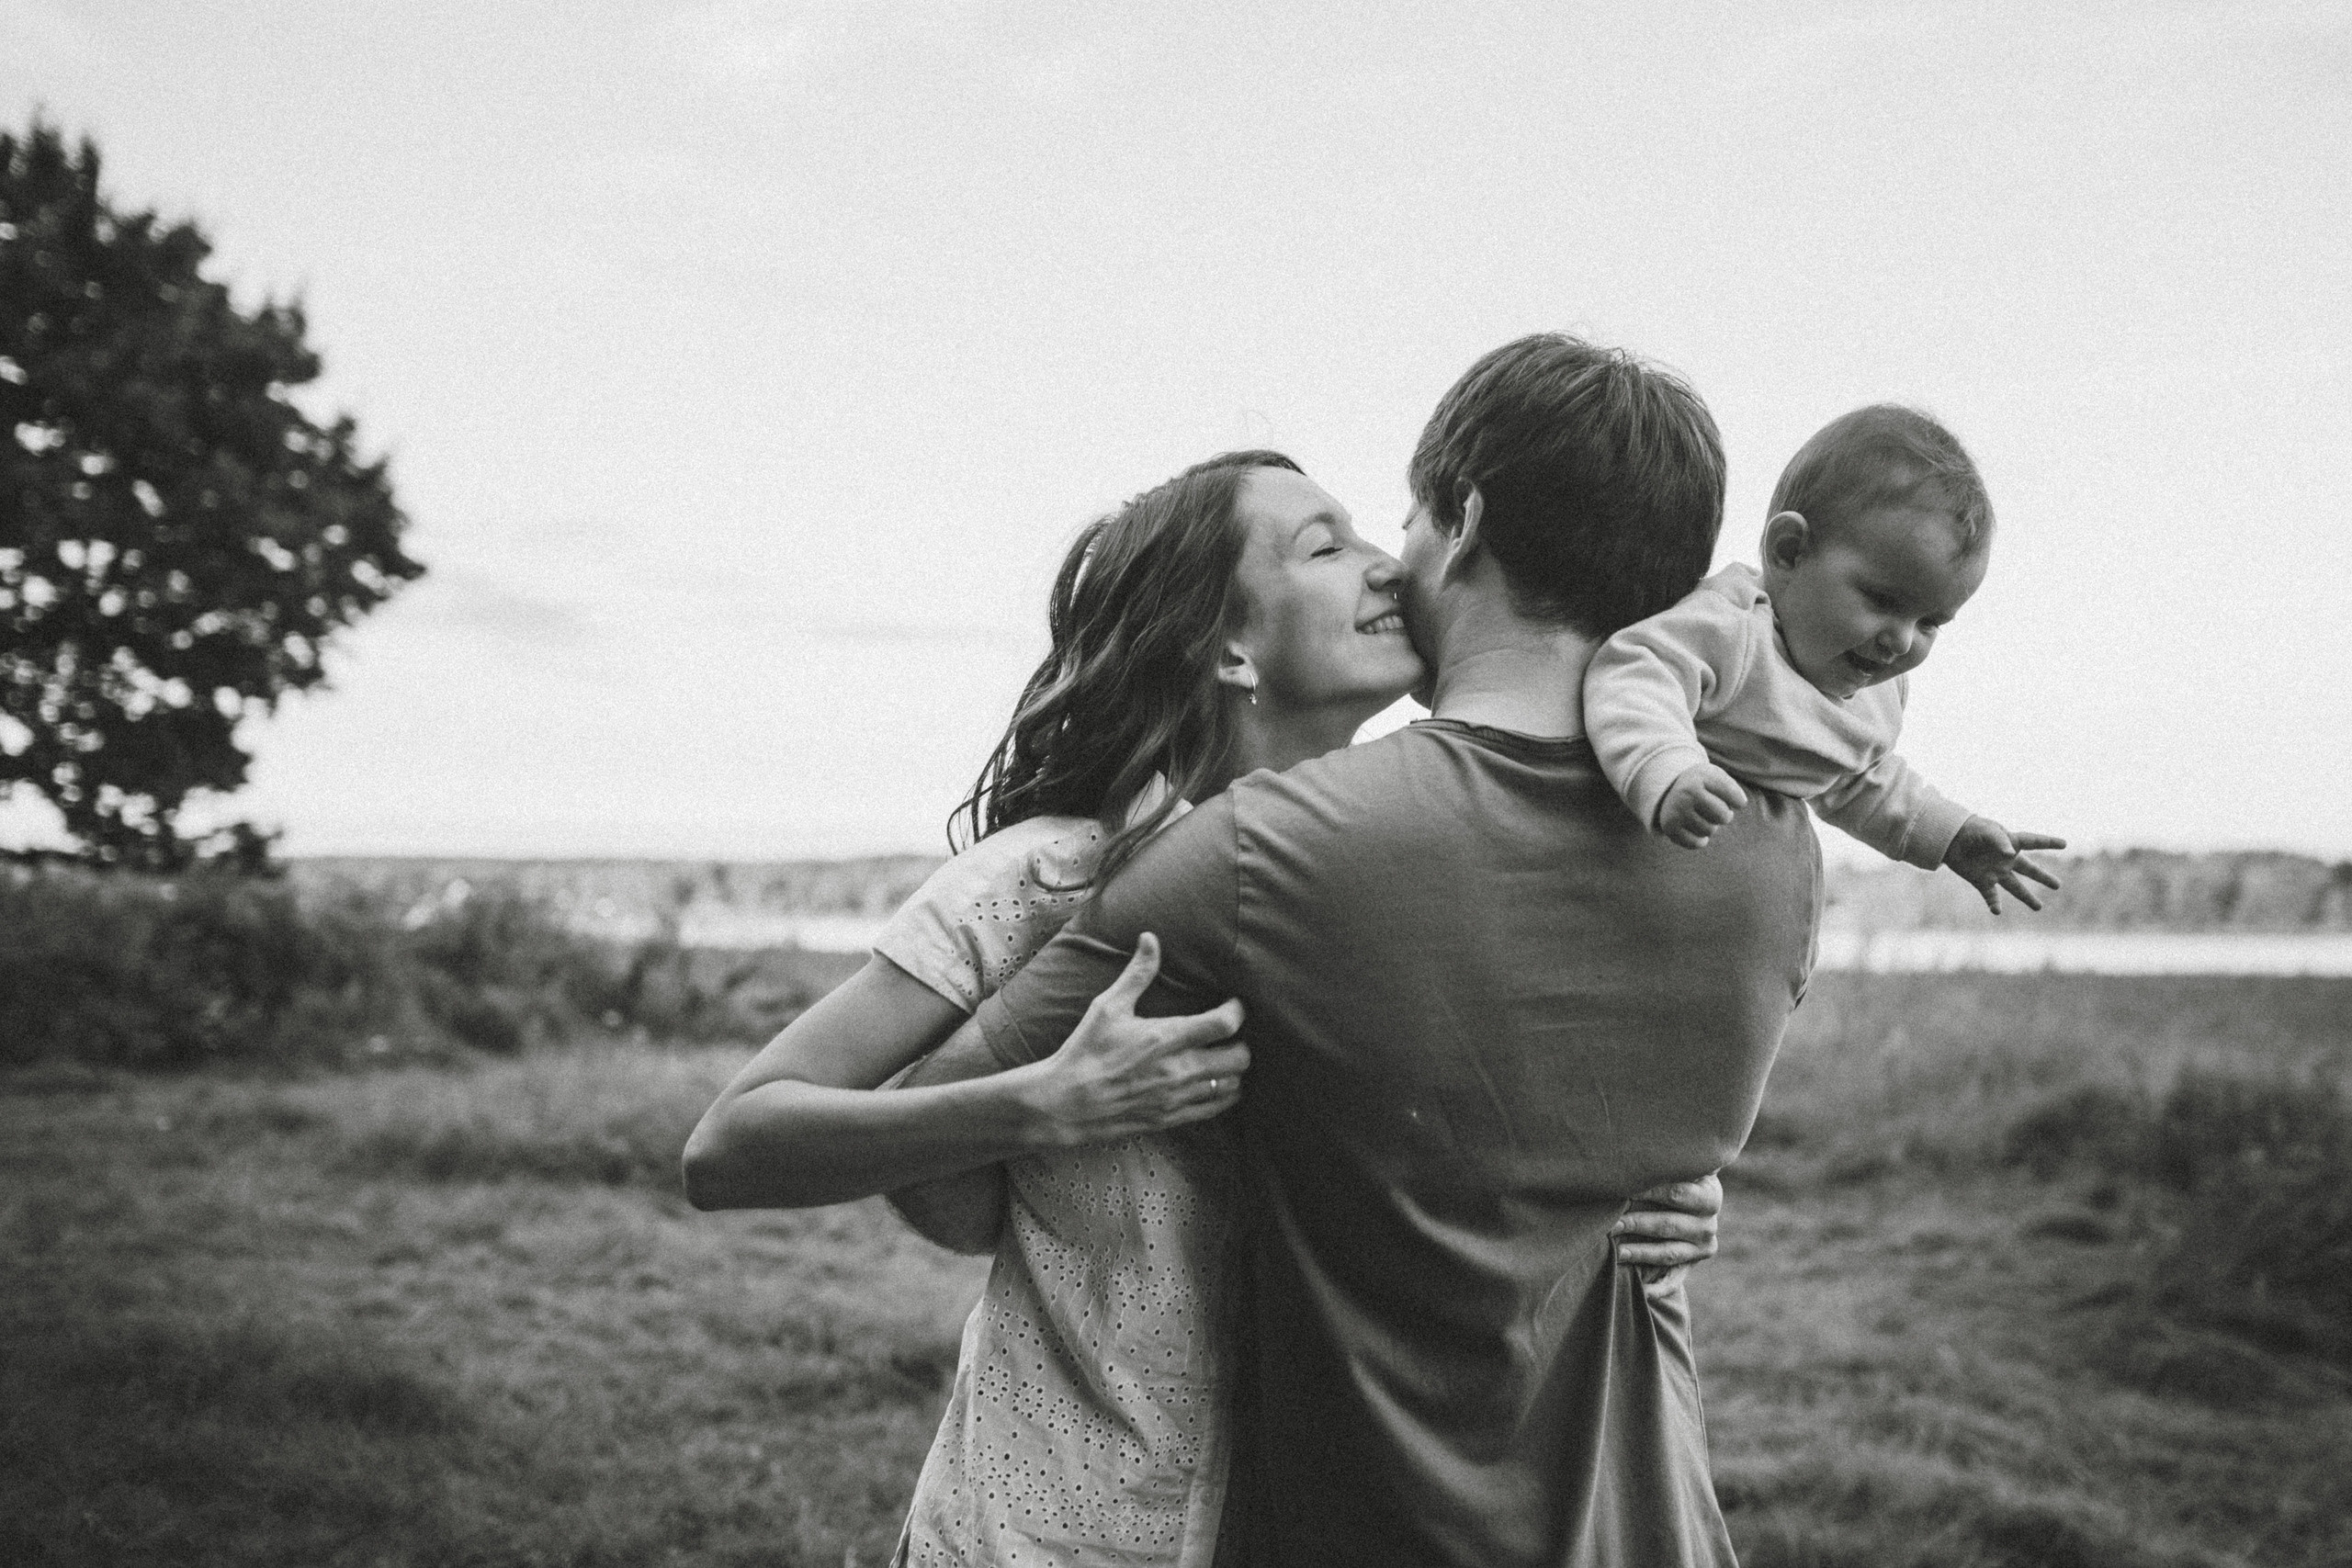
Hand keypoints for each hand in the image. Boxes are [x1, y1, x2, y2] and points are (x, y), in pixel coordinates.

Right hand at [1012, 933, 1248, 1147]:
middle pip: (1239, 1059)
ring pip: (1232, 1086)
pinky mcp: (1172, 1118)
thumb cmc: (1086, 1051)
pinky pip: (1214, 1109)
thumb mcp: (1108, 1006)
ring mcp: (1178, 1097)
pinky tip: (1214, 1084)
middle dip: (1242, 1043)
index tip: (1234, 1003)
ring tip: (1223, 1059)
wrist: (1066, 1102)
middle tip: (1230, 1035)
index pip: (1225, 1023)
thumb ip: (1138, 973)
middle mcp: (1180, 1069)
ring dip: (1234, 1071)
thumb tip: (1150, 938)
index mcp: (1167, 1037)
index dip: (1238, 1010)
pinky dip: (1222, 1096)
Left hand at [1613, 1172, 1721, 1292]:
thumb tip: (1632, 1161)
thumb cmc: (1671, 1176)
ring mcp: (1703, 1247)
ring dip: (1641, 1253)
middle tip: (1611, 1223)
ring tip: (1617, 1251)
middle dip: (1637, 1223)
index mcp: (1709, 1195)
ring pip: (1669, 1253)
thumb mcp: (1675, 1167)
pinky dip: (1658, 1288)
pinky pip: (1674, 1280)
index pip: (1678, 1193)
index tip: (1622, 1189)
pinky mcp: (1691, 1266)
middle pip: (1669, 1224)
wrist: (1687, 1199)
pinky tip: (1640, 1290)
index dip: (1648, 1191)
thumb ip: (1662, 1165)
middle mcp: (1709, 1223)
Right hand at [1656, 763, 1748, 848]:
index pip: (1735, 797)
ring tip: (1700, 815)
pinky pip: (1696, 843)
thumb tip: (1740, 803)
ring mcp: (1676, 812)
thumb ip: (1732, 788)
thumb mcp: (1715, 776)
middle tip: (1716, 809)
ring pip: (1709, 831)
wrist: (1668, 790)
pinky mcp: (1669, 828)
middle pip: (1723, 817)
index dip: (1738, 801)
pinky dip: (1700, 839)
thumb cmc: (1701, 785)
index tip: (1735, 799)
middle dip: (1724, 815)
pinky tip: (1694, 828)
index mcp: (1700, 779)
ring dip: (1710, 826)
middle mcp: (1686, 794)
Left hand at [1942, 817, 2065, 914]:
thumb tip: (2011, 854)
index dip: (2048, 842)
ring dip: (2027, 897)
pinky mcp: (1982, 880)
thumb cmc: (1970, 830)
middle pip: (2029, 870)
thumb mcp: (1986, 831)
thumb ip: (1999, 840)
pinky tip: (1997, 911)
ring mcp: (1995, 871)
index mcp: (2011, 842)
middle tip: (2058, 886)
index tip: (2064, 844)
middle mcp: (2006, 859)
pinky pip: (1991, 895)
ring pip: (2015, 887)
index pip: (2034, 842)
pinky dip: (1994, 903)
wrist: (1948, 839)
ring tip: (2039, 907)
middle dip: (2043, 877)